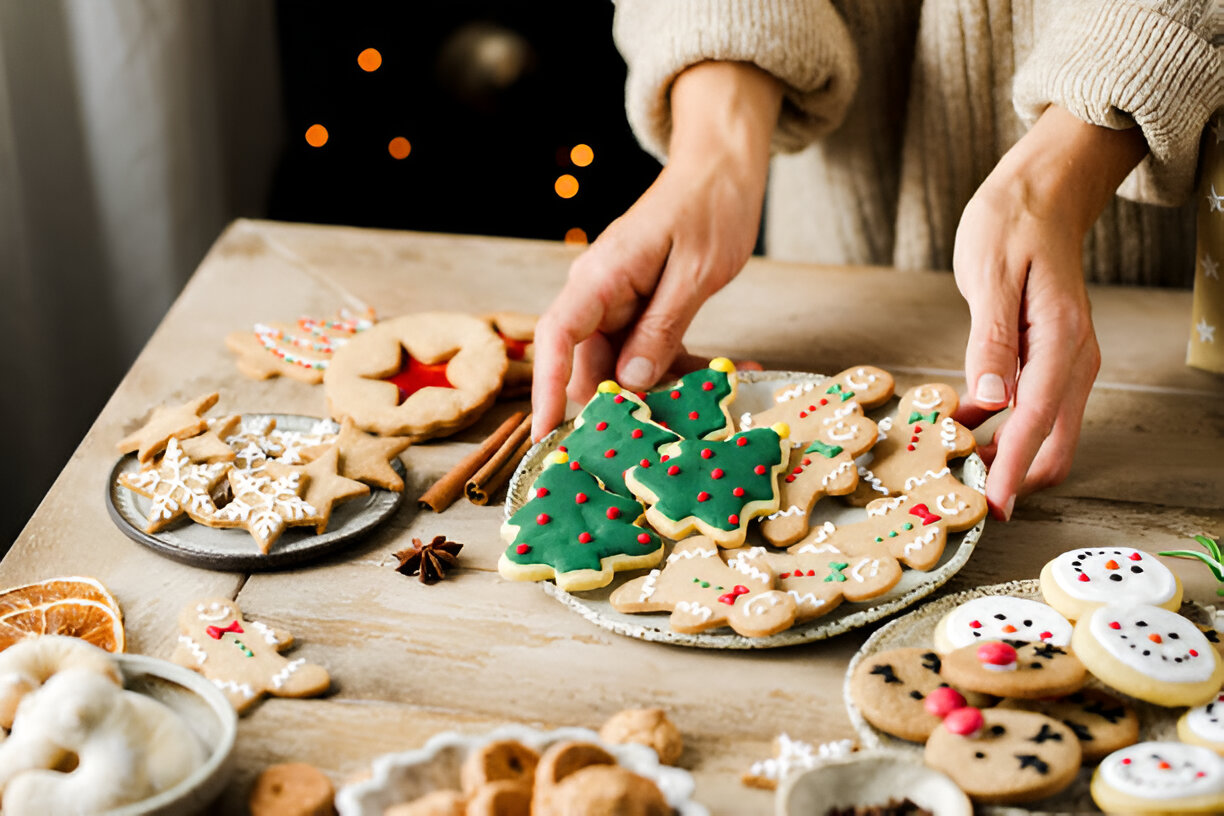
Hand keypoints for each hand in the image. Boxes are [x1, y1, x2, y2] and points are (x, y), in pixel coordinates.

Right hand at [531, 62, 780, 440]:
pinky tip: (732, 374)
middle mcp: (602, 293)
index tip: (546, 433)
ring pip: (628, 366)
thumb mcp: (694, 272)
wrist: (723, 168)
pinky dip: (687, 367)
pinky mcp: (646, 309)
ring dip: (669, 389)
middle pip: (593, 364)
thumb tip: (631, 382)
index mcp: (602, 277)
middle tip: (667, 438)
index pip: (557, 336)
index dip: (547, 387)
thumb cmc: (710, 206)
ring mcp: (623, 303)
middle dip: (624, 405)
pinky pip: (655, 352)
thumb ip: (661, 327)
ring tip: (717, 404)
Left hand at [953, 106, 1146, 519]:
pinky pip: (1031, 411)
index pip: (1037, 422)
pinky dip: (1002, 430)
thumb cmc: (1012, 224)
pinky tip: (961, 427)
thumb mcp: (991, 276)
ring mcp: (1064, 363)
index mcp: (1062, 341)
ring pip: (1043, 433)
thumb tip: (992, 403)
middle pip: (1052, 444)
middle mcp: (1073, 360)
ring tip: (952, 465)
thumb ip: (991, 341)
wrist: (1042, 192)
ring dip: (1005, 456)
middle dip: (1013, 476)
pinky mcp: (1047, 360)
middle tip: (960, 495)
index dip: (1012, 471)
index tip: (990, 508)